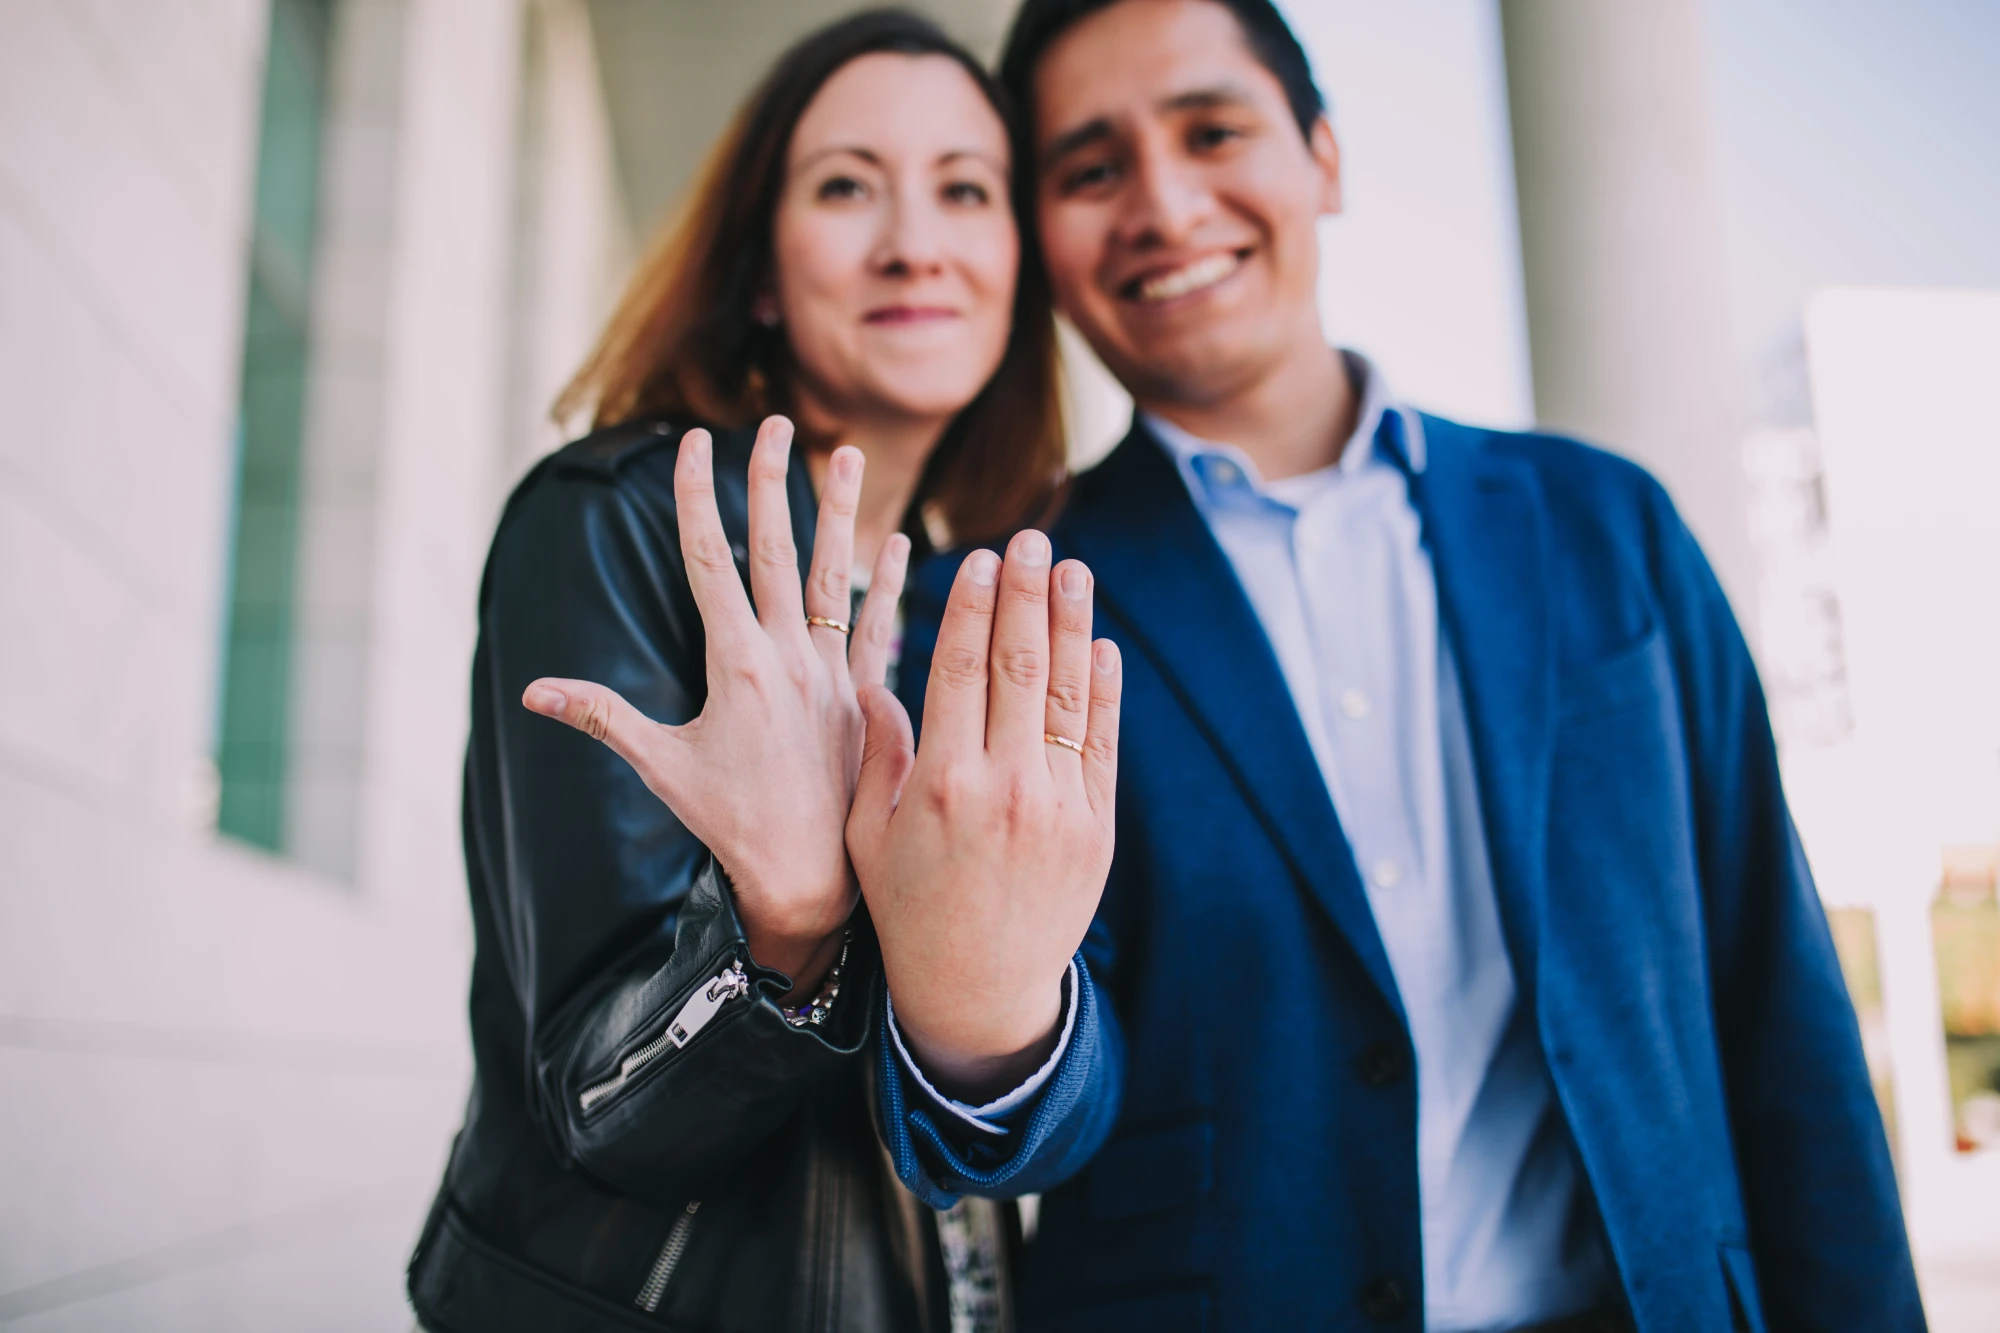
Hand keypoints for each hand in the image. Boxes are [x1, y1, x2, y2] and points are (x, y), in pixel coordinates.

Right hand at [522, 416, 908, 993]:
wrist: (811, 876)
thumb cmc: (731, 825)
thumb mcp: (662, 766)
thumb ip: (602, 717)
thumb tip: (532, 691)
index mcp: (735, 663)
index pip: (709, 558)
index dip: (699, 496)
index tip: (694, 440)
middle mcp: (789, 656)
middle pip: (775, 549)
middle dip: (772, 480)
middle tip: (775, 421)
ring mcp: (834, 673)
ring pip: (837, 574)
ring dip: (841, 513)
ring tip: (848, 454)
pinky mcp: (868, 697)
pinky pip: (884, 627)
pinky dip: (895, 584)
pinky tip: (904, 543)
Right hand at [847, 529, 1120, 1101]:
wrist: (979, 989)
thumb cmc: (910, 907)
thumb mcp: (868, 836)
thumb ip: (878, 754)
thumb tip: (875, 680)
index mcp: (940, 783)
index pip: (960, 668)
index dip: (972, 605)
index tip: (979, 558)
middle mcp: (1004, 789)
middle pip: (1018, 666)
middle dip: (1026, 595)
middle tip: (1032, 540)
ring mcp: (1058, 807)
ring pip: (1066, 695)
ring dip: (1072, 625)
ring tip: (1072, 570)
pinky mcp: (1097, 828)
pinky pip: (1101, 743)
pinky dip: (1102, 690)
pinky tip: (1101, 645)